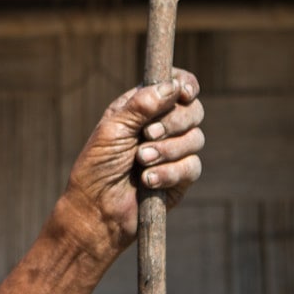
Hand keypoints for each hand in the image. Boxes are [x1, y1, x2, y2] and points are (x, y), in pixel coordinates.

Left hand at [62, 68, 203, 257]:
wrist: (97, 209)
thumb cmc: (97, 166)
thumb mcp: (113, 130)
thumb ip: (141, 105)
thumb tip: (173, 85)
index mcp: (142, 108)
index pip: (175, 85)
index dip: (185, 84)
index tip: (185, 92)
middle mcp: (160, 126)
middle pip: (193, 110)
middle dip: (174, 121)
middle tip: (147, 134)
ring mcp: (173, 151)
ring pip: (196, 138)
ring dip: (167, 149)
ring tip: (141, 161)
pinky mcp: (180, 177)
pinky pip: (192, 166)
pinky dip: (170, 172)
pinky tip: (148, 181)